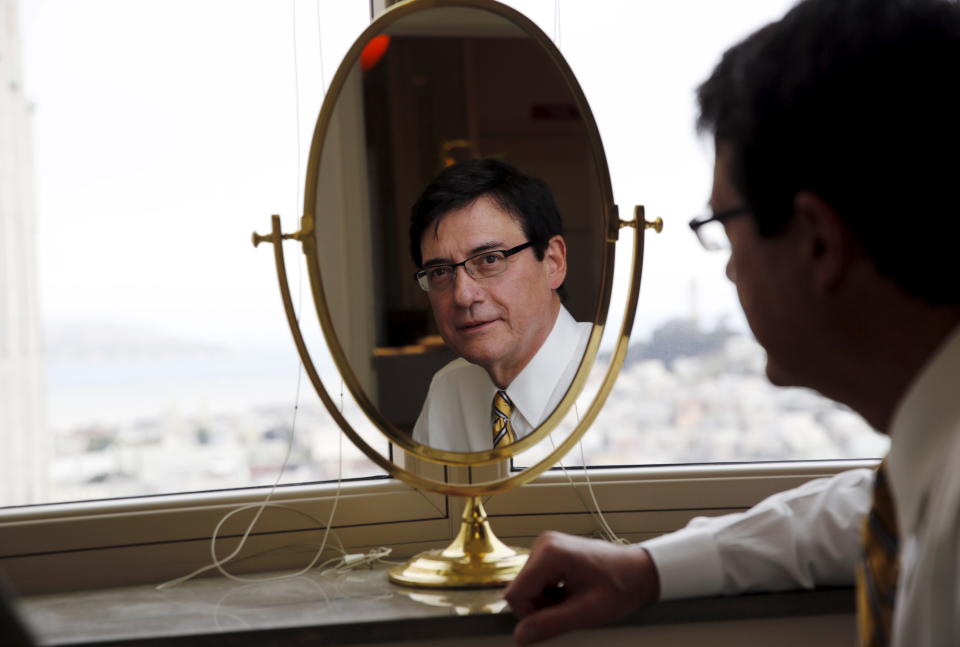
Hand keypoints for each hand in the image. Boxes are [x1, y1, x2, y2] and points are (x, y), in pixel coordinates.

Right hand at [504, 531, 659, 644]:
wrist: (639, 571)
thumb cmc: (621, 585)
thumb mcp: (586, 612)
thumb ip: (550, 624)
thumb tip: (520, 636)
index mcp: (549, 553)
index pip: (516, 594)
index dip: (531, 614)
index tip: (557, 619)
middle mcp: (544, 544)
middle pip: (522, 590)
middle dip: (543, 607)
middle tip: (572, 607)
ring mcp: (547, 546)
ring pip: (529, 588)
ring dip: (548, 601)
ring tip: (575, 598)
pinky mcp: (551, 552)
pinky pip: (538, 581)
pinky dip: (552, 593)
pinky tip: (572, 591)